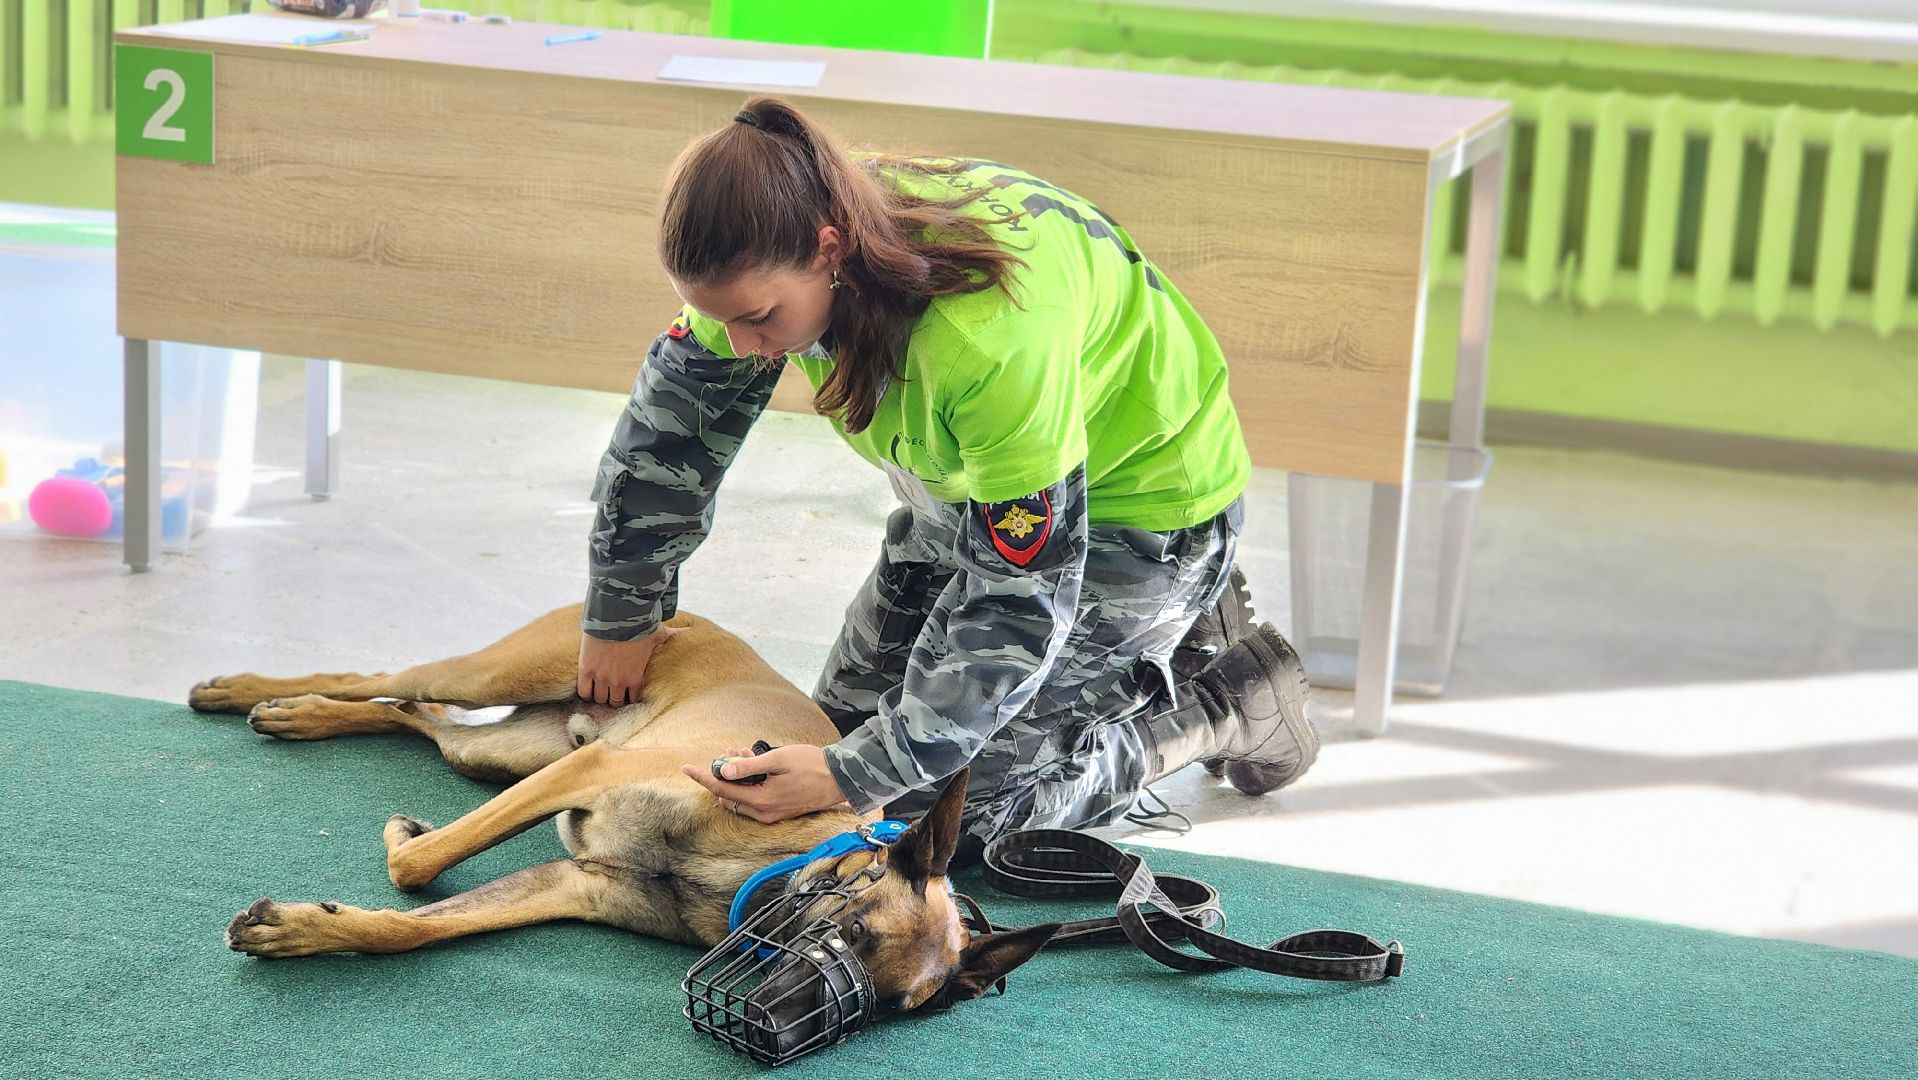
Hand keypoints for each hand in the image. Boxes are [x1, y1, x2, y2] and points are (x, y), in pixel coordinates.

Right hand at [577, 626, 682, 705]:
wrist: (616, 616)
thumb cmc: (638, 625)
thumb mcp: (658, 633)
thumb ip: (673, 637)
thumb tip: (692, 630)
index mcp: (636, 677)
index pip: (633, 699)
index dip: (629, 697)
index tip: (627, 693)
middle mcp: (619, 682)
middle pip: (615, 703)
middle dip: (615, 699)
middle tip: (612, 693)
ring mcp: (601, 677)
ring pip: (599, 698)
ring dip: (600, 695)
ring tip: (600, 689)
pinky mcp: (587, 670)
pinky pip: (584, 691)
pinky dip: (586, 692)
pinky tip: (588, 687)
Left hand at [681, 744, 850, 823]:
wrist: (841, 778)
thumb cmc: (812, 765)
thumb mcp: (778, 759)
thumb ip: (749, 766)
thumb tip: (723, 771)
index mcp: (761, 801)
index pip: (722, 790)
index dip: (703, 777)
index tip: (686, 767)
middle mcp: (764, 813)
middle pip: (729, 797)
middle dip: (723, 775)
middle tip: (727, 752)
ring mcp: (772, 814)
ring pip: (742, 798)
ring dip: (737, 778)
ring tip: (741, 753)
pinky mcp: (780, 811)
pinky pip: (755, 800)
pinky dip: (749, 784)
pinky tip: (754, 765)